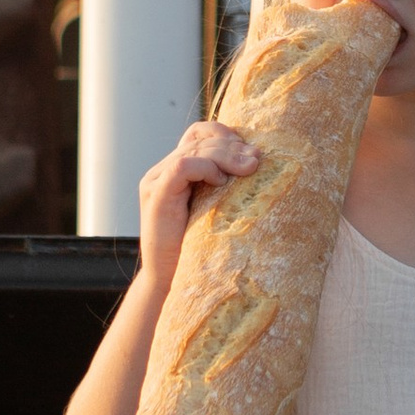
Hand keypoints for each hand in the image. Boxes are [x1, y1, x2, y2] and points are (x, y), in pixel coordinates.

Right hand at [138, 119, 258, 295]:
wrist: (170, 281)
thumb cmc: (198, 248)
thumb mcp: (215, 209)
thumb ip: (224, 187)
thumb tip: (259, 165)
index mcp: (174, 171)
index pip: (197, 133)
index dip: (225, 133)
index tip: (251, 149)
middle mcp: (161, 171)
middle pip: (199, 140)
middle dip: (233, 146)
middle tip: (258, 159)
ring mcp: (155, 182)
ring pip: (193, 149)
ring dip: (226, 155)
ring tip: (249, 169)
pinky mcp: (156, 196)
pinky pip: (181, 167)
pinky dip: (205, 168)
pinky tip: (221, 182)